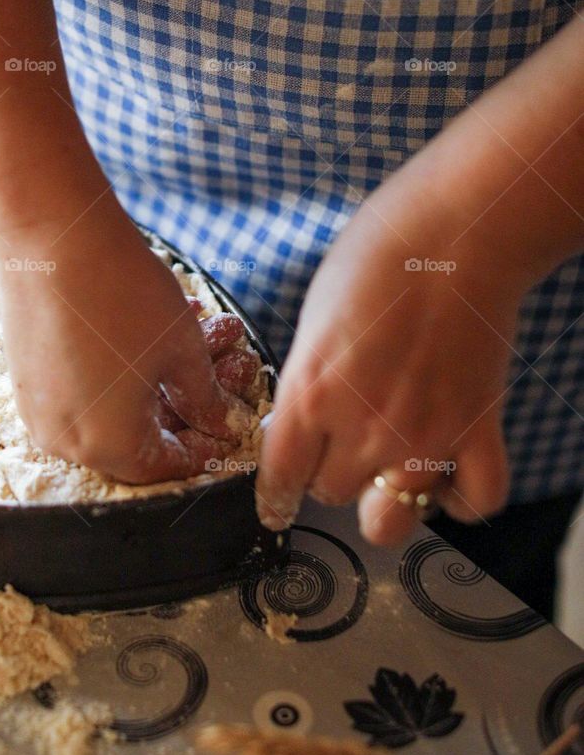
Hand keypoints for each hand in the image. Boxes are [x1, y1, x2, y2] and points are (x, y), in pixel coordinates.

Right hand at [0, 201, 245, 483]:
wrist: (51, 234)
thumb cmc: (123, 295)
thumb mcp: (182, 350)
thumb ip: (203, 399)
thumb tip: (218, 423)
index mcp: (108, 446)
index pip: (164, 467)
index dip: (202, 448)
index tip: (225, 425)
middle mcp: (65, 439)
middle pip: (135, 441)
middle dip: (182, 406)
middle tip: (218, 373)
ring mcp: (38, 407)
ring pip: (109, 411)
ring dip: (153, 382)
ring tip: (196, 336)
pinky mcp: (25, 374)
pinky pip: (80, 389)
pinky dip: (117, 370)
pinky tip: (149, 332)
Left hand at [255, 167, 524, 544]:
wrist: (454, 234)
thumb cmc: (376, 259)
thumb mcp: (314, 320)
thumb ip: (308, 382)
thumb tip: (305, 425)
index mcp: (310, 394)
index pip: (280, 478)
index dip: (276, 495)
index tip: (277, 505)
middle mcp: (362, 428)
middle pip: (331, 494)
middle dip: (331, 474)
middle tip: (344, 441)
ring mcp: (424, 437)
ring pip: (390, 520)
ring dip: (386, 500)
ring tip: (390, 467)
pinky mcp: (478, 431)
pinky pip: (473, 503)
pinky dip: (459, 501)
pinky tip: (446, 476)